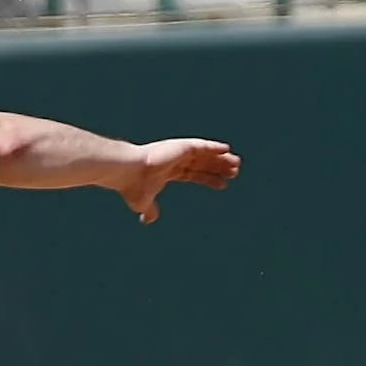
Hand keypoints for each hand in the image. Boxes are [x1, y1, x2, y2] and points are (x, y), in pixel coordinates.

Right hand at [117, 139, 240, 223]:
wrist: (128, 172)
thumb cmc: (132, 186)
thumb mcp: (143, 203)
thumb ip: (149, 210)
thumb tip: (148, 220)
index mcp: (168, 171)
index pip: (193, 174)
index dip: (208, 179)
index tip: (223, 185)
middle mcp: (174, 159)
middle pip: (202, 164)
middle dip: (218, 168)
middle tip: (235, 172)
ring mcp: (178, 151)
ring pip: (205, 154)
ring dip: (221, 158)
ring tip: (237, 164)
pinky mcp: (181, 146)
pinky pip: (202, 145)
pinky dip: (215, 147)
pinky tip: (227, 150)